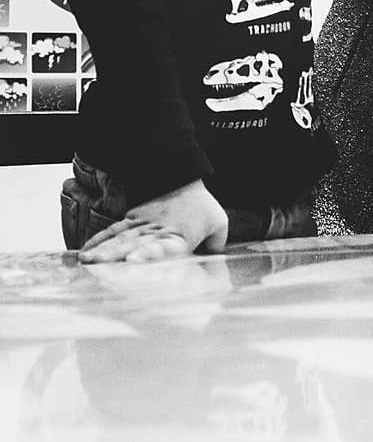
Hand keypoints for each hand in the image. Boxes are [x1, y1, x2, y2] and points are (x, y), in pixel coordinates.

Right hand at [79, 179, 227, 262]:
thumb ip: (215, 246)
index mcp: (177, 236)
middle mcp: (156, 231)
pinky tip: (85, 251)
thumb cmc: (201, 204)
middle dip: (114, 256)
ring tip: (85, 260)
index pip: (161, 246)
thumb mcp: (217, 223)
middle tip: (97, 266)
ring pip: (119, 238)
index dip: (147, 253)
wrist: (182, 175)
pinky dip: (98, 241)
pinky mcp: (131, 219)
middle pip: (133, 244)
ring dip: (102, 250)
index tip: (132, 258)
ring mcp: (141, 224)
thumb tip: (214, 265)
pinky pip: (113, 230)